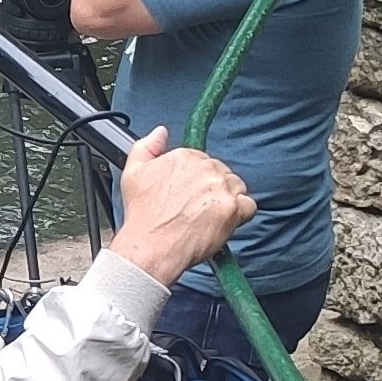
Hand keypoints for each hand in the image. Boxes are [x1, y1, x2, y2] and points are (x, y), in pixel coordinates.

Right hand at [99, 126, 254, 289]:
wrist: (150, 247)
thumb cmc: (143, 217)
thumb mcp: (132, 173)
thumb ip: (146, 147)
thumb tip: (160, 132)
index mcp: (184, 156)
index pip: (204, 160)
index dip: (198, 180)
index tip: (190, 194)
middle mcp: (204, 168)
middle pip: (222, 173)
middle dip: (214, 189)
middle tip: (198, 208)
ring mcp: (220, 188)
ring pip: (237, 187)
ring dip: (228, 200)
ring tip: (210, 216)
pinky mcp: (232, 209)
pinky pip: (249, 206)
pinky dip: (240, 215)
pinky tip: (223, 223)